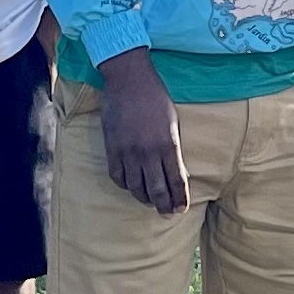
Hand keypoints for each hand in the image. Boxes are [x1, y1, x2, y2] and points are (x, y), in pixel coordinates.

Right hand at [96, 50, 192, 215]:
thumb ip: (172, 147)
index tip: (181, 209)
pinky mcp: (111, 149)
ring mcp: (128, 152)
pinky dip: (125, 185)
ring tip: (150, 202)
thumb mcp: (172, 122)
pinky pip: (117, 176)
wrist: (128, 80)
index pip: (176, 181)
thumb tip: (173, 170)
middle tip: (167, 214)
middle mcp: (148, 152)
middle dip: (164, 206)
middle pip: (156, 190)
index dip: (179, 198)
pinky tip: (131, 186)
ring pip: (136, 187)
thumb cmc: (155, 97)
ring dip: (144, 198)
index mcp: (168, 145)